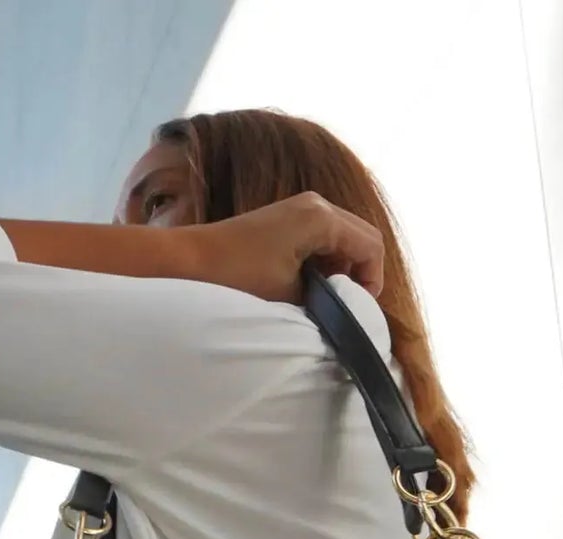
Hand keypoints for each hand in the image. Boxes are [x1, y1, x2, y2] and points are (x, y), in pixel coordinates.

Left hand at [188, 192, 384, 303]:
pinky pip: (320, 239)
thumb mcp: (289, 294)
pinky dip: (322, 263)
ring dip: (339, 270)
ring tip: (322, 300)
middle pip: (360, 238)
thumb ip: (325, 299)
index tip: (357, 311)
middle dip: (358, 274)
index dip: (372, 282)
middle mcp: (315, 205)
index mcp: (321, 217)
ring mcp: (299, 208)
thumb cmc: (237, 277)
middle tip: (344, 307)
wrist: (191, 261)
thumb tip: (342, 310)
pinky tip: (305, 286)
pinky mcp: (285, 219)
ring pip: (341, 239)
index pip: (371, 247)